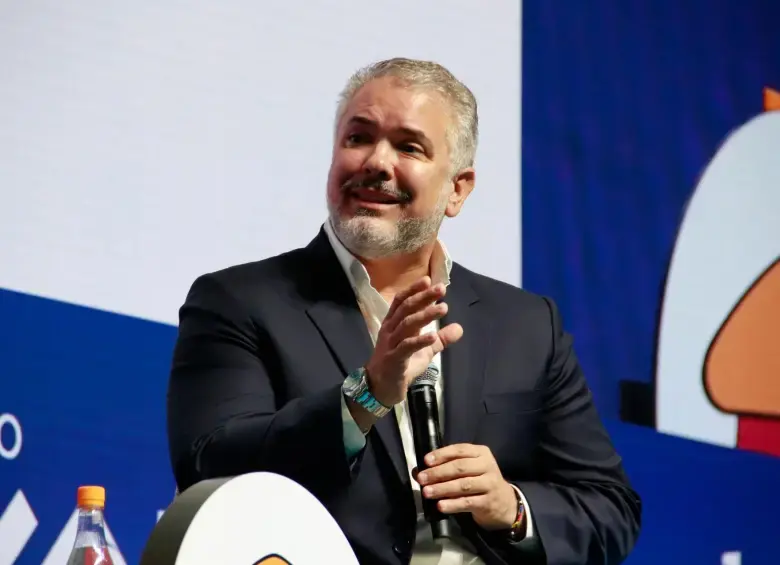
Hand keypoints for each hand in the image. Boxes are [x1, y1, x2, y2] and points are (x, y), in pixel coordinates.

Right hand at [365, 276, 462, 405]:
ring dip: (425, 315)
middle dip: (423, 297)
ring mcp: (390, 344)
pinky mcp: (393, 360)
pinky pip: (406, 347)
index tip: (428, 280)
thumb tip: (459, 328)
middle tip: (441, 289)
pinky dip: (419, 340)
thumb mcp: (424, 350)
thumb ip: (440, 339)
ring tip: (443, 309)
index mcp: (394, 324)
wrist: (381, 388)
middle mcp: (390, 330)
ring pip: (407, 324)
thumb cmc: (400, 365)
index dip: (413, 290)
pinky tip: (433, 336)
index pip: (401, 302)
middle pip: (406, 309)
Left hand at [415, 443, 516, 530]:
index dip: (442, 454)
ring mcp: (490, 484)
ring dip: (443, 488)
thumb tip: (418, 471)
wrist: (504, 502)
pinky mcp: (489, 502)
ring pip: (463, 485)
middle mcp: (487, 465)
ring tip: (427, 492)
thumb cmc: (480, 481)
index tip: (426, 460)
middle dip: (438, 473)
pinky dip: (453, 504)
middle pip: (460, 467)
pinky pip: (468, 502)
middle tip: (422, 479)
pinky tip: (440, 506)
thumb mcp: (468, 469)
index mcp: (481, 453)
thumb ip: (446, 467)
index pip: (460, 450)